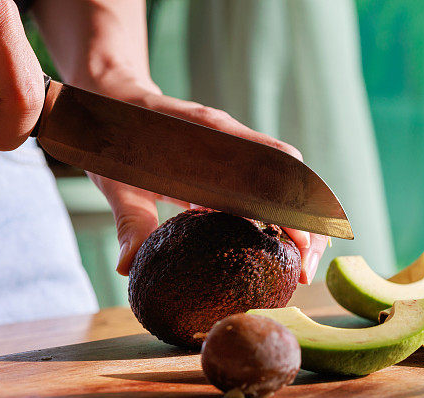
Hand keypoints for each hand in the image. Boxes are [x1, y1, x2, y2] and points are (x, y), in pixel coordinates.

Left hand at [88, 89, 327, 283]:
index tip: (299, 251)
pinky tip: (270, 249)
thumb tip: (127, 266)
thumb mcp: (117, 180)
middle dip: (310, 226)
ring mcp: (237, 148)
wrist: (113, 98)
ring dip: (299, 224)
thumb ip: (130, 220)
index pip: (275, 171)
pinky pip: (266, 188)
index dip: (294, 210)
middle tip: (303, 273)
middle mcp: (234, 139)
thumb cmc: (114, 136)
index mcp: (213, 136)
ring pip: (287, 184)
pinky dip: (277, 218)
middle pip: (294, 180)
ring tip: (295, 267)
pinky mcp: (232, 160)